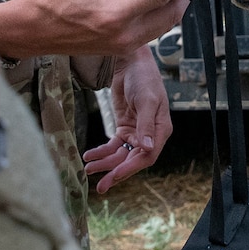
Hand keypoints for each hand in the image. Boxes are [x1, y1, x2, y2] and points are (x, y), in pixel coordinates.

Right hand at [0, 0, 191, 60]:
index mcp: (114, 15)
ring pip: (164, 28)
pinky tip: (157, 2)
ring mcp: (123, 46)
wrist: (33, 31)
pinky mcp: (120, 49)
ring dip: (174, 8)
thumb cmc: (50, 2)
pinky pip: (151, 34)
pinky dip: (161, 19)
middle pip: (171, 16)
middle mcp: (124, 35)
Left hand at [84, 46, 172, 193]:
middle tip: (100, 187)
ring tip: (88, 169)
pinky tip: (89, 155)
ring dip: (105, 163)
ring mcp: (136, 132)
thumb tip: (148, 149)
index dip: (130, 168)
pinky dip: (102, 151)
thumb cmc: (144, 78)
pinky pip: (113, 145)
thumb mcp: (146, 101)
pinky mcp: (124, 127)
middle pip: (132, 160)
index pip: (147, 157)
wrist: (131, 62)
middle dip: (115, 172)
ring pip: (121, 155)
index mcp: (160, 130)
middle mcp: (149, 135)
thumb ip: (145, 126)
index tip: (114, 176)